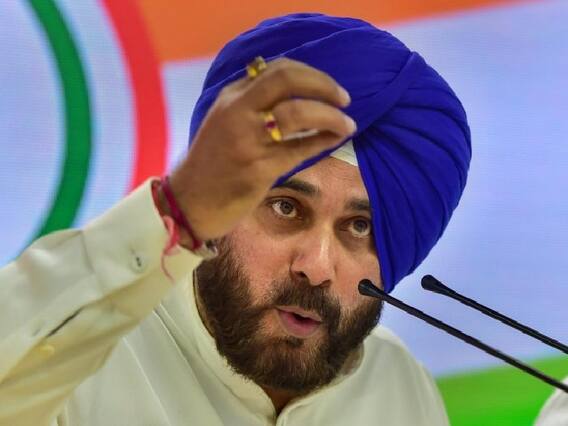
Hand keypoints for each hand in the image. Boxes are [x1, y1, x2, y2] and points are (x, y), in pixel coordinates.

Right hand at [166, 58, 355, 240]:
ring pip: (298, 113)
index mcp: (231, 98)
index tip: (328, 87)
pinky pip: (300, 149)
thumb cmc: (211, 164)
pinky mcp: (258, 169)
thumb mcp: (224, 122)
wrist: (189, 203)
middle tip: (345, 99)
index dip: (310, 74)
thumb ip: (251, 104)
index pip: (276, 69)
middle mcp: (238, 112)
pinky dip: (323, 141)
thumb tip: (295, 93)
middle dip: (324, 85)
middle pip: (287, 80)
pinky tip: (334, 140)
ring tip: (348, 124)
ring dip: (331, 116)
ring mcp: (248, 140)